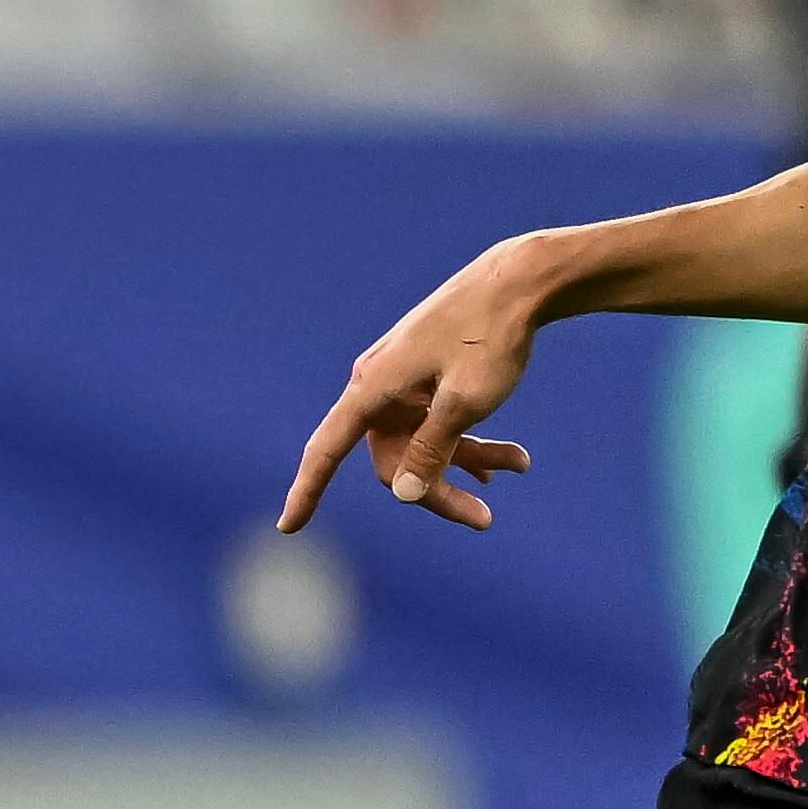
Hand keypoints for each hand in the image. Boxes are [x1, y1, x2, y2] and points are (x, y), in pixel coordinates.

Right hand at [277, 235, 555, 532]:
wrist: (519, 280)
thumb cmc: (490, 336)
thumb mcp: (465, 401)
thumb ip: (431, 450)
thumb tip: (403, 494)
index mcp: (373, 386)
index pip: (328, 449)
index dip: (307, 490)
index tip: (288, 527)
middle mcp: (379, 384)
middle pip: (393, 460)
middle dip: (435, 489)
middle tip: (485, 518)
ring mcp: (403, 380)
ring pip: (422, 442)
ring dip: (465, 462)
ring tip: (519, 465)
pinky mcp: (427, 375)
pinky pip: (436, 422)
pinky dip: (468, 440)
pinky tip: (508, 460)